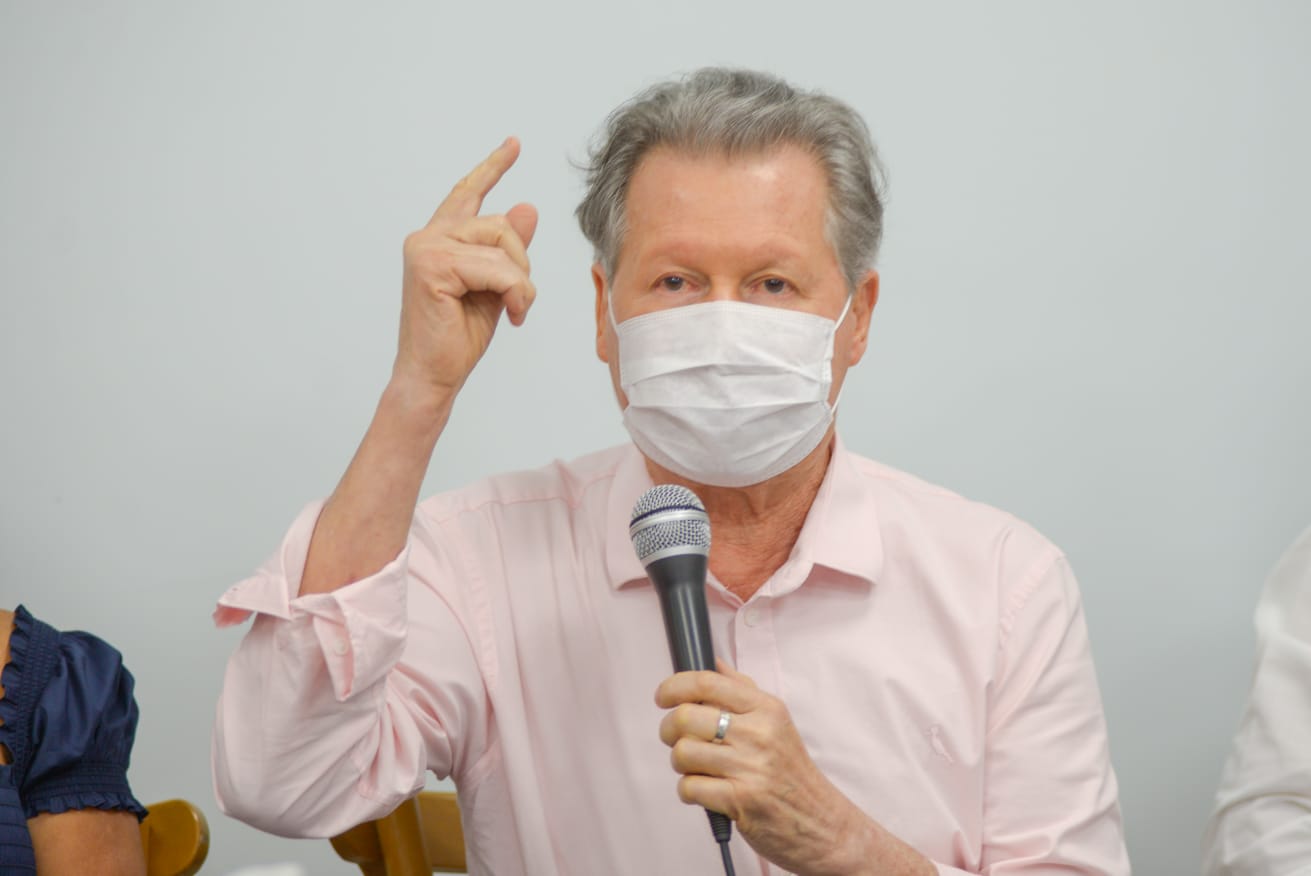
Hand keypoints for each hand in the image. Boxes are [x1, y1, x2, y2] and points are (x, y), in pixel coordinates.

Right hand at [393, 137, 538, 400]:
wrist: (433, 376)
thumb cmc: (456, 338)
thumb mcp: (494, 287)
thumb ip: (507, 249)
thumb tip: (526, 207)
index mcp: (439, 239)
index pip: (468, 194)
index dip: (492, 168)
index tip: (514, 144)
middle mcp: (427, 237)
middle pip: (501, 225)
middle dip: (522, 264)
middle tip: (518, 301)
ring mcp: (426, 248)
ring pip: (503, 246)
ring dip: (520, 283)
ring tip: (512, 311)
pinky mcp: (431, 266)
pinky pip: (497, 268)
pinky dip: (514, 293)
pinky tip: (510, 316)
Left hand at [656, 661, 931, 875]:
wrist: (823, 824)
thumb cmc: (792, 774)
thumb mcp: (778, 723)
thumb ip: (744, 692)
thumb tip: (716, 664)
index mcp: (766, 709)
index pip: (708, 682)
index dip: (675, 686)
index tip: (663, 696)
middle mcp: (759, 733)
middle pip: (686, 716)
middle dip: (669, 730)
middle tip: (676, 739)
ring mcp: (750, 767)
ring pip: (682, 753)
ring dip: (680, 764)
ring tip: (697, 768)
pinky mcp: (741, 799)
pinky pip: (689, 787)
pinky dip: (688, 791)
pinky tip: (704, 790)